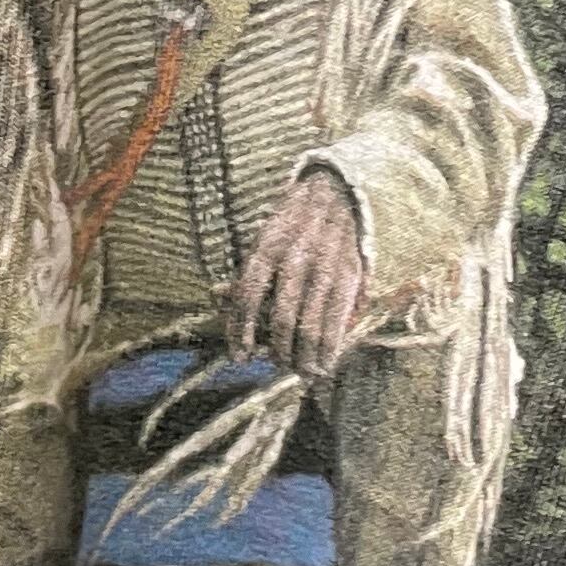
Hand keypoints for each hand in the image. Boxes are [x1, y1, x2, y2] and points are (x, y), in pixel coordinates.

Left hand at [230, 167, 365, 377]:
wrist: (338, 193)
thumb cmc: (293, 225)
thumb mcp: (263, 240)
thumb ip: (245, 272)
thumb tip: (215, 297)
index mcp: (265, 249)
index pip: (246, 298)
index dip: (240, 332)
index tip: (239, 358)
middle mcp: (294, 259)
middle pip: (281, 319)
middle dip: (278, 351)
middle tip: (278, 366)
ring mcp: (324, 267)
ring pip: (311, 325)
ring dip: (305, 357)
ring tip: (303, 372)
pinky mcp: (350, 274)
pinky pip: (338, 319)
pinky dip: (331, 346)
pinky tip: (326, 362)